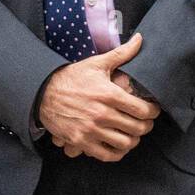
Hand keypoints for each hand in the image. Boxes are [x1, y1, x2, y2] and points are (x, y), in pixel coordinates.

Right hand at [39, 34, 161, 162]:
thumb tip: (139, 40)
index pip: (143, 110)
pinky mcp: (82, 141)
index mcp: (108, 94)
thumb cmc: (71, 77)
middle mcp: (102, 113)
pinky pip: (108, 155)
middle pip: (138, 128)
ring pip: (126, 143)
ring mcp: (91, 130)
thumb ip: (121, 54)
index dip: (153, 112)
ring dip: (133, 140)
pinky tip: (117, 144)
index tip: (152, 110)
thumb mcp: (96, 63)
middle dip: (145, 126)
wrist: (42, 91)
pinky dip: (117, 153)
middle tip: (143, 122)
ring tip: (131, 133)